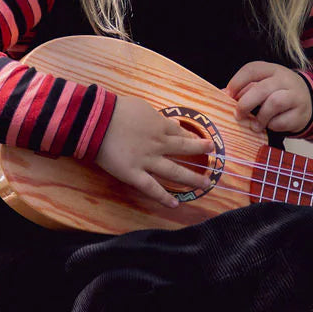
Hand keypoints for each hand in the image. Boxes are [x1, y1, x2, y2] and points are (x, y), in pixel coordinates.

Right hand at [95, 95, 212, 208]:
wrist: (97, 120)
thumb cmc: (117, 110)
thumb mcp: (142, 108)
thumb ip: (159, 118)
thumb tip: (173, 123)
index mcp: (160, 126)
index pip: (182, 134)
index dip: (194, 139)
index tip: (204, 143)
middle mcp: (159, 144)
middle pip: (185, 150)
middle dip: (201, 154)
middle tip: (215, 159)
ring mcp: (148, 161)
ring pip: (175, 172)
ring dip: (192, 178)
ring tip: (206, 184)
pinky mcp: (134, 174)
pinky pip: (151, 188)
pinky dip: (164, 197)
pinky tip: (175, 203)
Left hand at [227, 60, 311, 136]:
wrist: (309, 101)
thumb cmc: (279, 93)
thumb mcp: (264, 85)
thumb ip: (245, 89)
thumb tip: (221, 94)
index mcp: (272, 69)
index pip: (252, 69)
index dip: (237, 82)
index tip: (228, 95)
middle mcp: (285, 80)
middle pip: (261, 88)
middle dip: (245, 103)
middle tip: (238, 115)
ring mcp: (295, 96)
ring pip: (274, 103)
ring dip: (260, 117)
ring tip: (254, 125)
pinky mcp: (300, 113)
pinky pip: (282, 121)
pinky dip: (272, 126)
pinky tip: (270, 126)